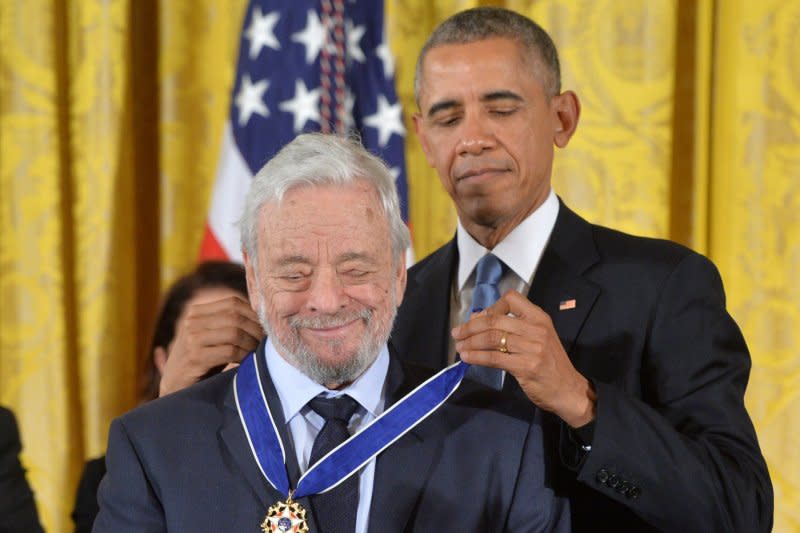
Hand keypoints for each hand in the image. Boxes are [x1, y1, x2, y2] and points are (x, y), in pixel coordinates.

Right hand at [158, 295, 263, 395]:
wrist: (174, 389)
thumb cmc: (201, 363)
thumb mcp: (212, 338)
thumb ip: (228, 324)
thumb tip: (264, 318)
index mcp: (196, 312)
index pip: (233, 302)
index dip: (253, 314)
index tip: (265, 328)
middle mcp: (192, 321)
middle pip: (235, 316)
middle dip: (256, 330)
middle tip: (265, 343)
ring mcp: (191, 338)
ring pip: (234, 332)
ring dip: (251, 344)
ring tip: (257, 353)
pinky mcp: (195, 357)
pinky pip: (229, 351)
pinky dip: (243, 356)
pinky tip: (246, 362)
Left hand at [452, 290, 595, 426]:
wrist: (569, 390)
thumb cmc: (549, 363)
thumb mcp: (536, 339)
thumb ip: (512, 328)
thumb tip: (477, 319)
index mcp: (539, 317)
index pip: (511, 299)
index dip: (490, 307)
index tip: (478, 319)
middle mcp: (536, 329)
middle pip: (495, 320)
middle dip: (471, 327)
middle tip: (457, 333)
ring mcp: (532, 347)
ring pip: (492, 338)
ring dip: (470, 342)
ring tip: (459, 347)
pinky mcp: (526, 366)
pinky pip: (494, 358)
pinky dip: (476, 357)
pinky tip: (467, 358)